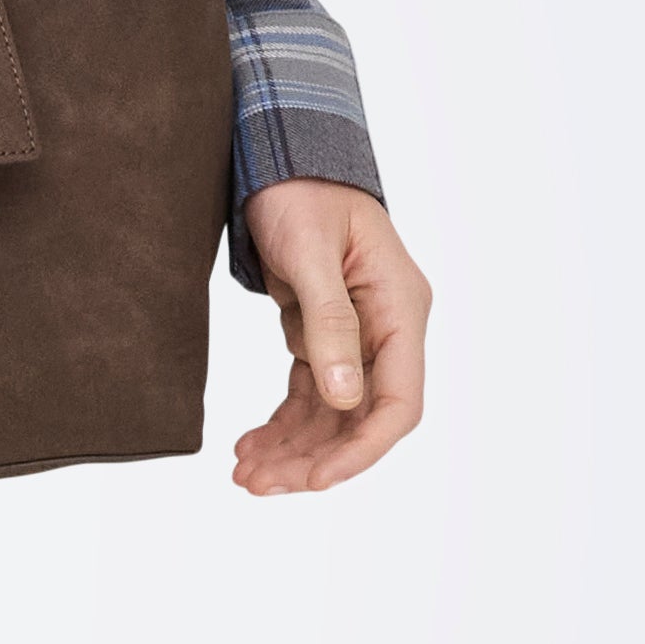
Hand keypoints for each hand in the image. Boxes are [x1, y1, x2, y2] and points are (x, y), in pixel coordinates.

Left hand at [232, 182, 431, 496]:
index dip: (361, 449)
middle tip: (258, 485)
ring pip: (332, 414)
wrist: (280, 158)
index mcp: (400, 308)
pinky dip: (282, 423)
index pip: (398, 402)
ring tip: (244, 474)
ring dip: (292, 449)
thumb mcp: (309, 252)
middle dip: (313, 458)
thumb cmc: (301, 192)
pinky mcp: (324, 334)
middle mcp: (386, 329)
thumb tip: (345, 396)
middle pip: (361, 419)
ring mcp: (357, 335)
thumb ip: (329, 323)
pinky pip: (309, 394)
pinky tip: (249, 445)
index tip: (315, 480)